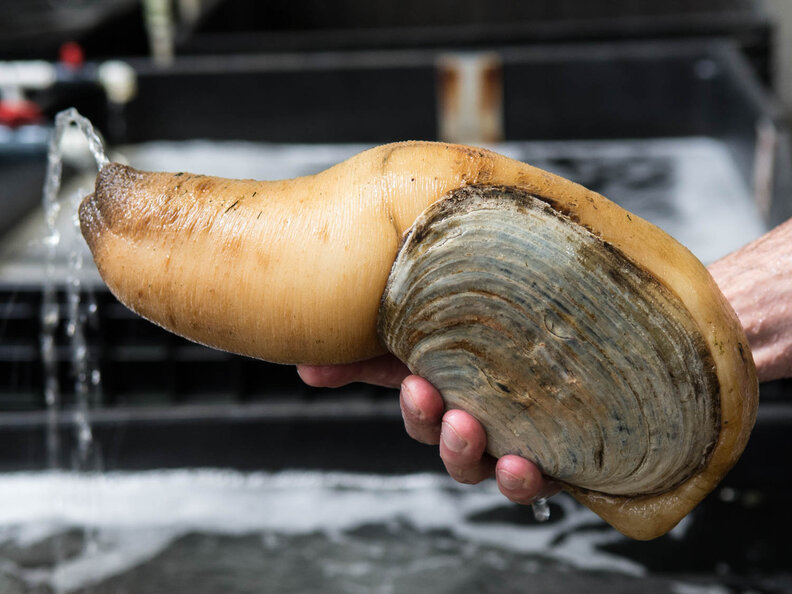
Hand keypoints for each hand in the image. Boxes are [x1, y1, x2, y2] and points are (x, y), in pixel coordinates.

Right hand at [297, 354, 558, 504]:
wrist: (544, 327)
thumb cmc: (472, 338)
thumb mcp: (415, 339)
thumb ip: (363, 357)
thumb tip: (306, 369)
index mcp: (445, 404)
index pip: (424, 421)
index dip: (419, 412)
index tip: (418, 385)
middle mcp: (477, 431)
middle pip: (457, 453)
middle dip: (451, 440)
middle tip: (454, 414)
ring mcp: (514, 444)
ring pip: (494, 471)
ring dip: (490, 465)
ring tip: (496, 447)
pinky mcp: (556, 455)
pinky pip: (543, 481)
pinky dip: (533, 481)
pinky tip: (531, 465)